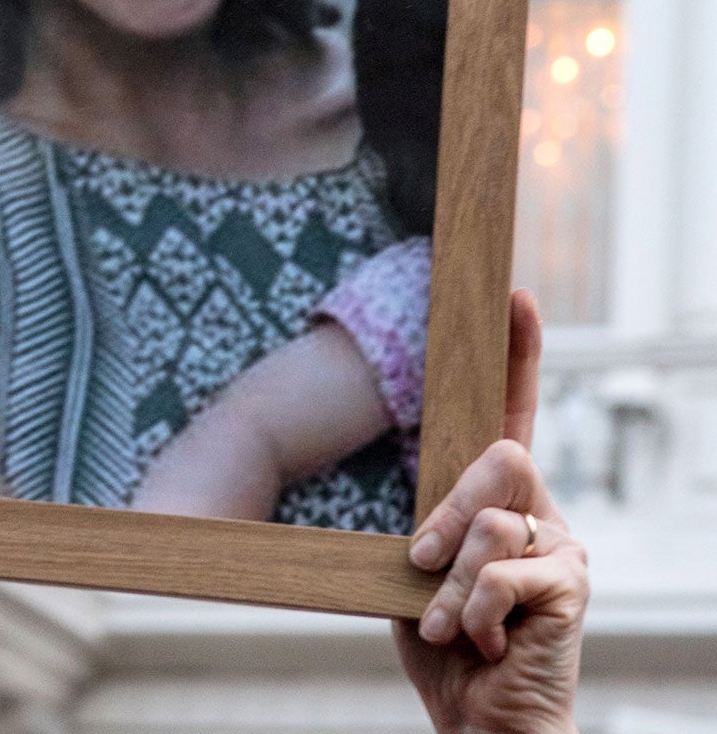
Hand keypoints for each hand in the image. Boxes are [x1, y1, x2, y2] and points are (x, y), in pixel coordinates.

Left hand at [394, 290, 587, 733]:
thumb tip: (414, 510)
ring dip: (451, 581)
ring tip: (447, 623)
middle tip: (422, 563)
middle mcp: (543, 512)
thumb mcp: (418, 572)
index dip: (517, 354)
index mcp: (502, 500)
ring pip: (492, 522)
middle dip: (447, 512)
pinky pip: (502, 572)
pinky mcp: (572, 585)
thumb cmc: (446, 645)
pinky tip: (484, 642)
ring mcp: (564, 546)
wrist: (483, 719)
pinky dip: (471, 612)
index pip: (511, 412)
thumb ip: (427, 526)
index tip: (512, 295)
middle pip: (497, 459)